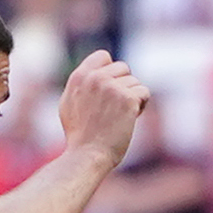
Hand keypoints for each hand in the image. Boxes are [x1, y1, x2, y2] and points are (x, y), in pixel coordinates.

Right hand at [56, 51, 149, 168]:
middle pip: (123, 68)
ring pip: (135, 82)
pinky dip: (140, 106)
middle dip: (124, 86)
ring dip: (132, 98)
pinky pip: (144, 92)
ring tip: (120, 117)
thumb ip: (81, 85)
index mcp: (79, 76)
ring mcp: (112, 87)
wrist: (88, 155)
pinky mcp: (127, 99)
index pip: (103, 56)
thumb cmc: (79, 136)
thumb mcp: (69, 104)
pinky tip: (129, 119)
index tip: (111, 90)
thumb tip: (92, 72)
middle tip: (115, 108)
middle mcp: (95, 77)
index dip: (111, 72)